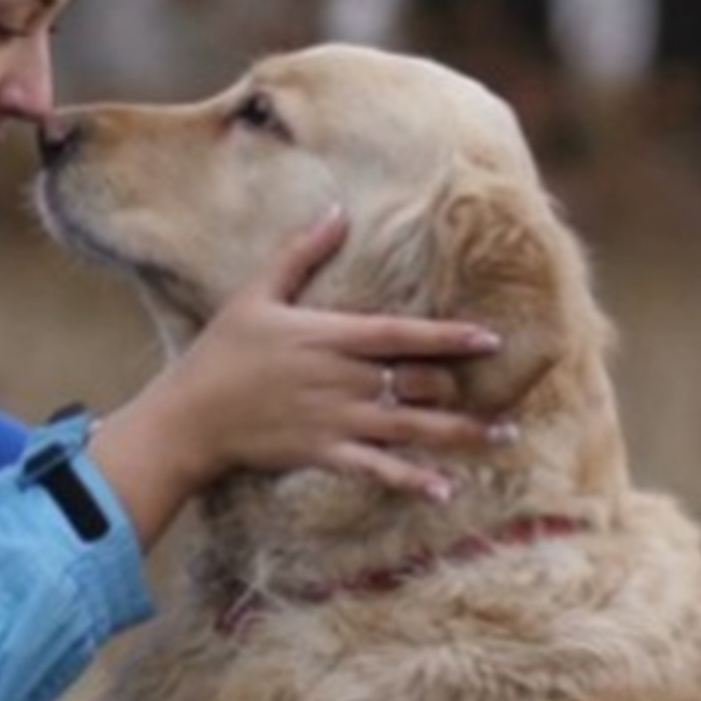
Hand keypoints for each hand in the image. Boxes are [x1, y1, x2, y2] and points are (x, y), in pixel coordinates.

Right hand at [87, 205, 508, 549]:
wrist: (190, 416)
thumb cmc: (222, 351)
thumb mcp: (257, 293)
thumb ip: (301, 254)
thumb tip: (338, 211)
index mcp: (328, 337)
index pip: (400, 335)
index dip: (448, 337)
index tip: (490, 338)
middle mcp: (340, 379)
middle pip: (416, 383)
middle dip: (464, 389)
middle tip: (511, 393)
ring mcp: (334, 420)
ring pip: (410, 427)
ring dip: (461, 434)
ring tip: (503, 436)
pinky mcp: (323, 454)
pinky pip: (377, 470)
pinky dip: (412, 481)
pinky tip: (446, 489)